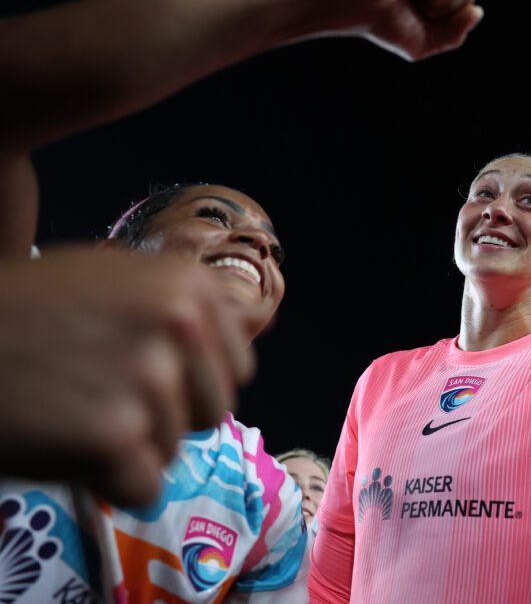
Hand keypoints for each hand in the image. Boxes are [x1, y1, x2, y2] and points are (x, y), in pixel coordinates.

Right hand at [0, 247, 254, 505]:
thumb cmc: (28, 311)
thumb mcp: (119, 282)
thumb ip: (189, 306)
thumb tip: (262, 321)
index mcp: (191, 285)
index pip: (238, 364)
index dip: (190, 380)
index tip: (140, 371)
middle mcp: (182, 324)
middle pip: (215, 410)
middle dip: (166, 415)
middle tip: (101, 394)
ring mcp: (151, 379)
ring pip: (176, 449)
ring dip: (130, 446)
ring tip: (74, 409)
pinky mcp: (118, 435)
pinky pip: (145, 487)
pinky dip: (108, 482)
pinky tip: (68, 445)